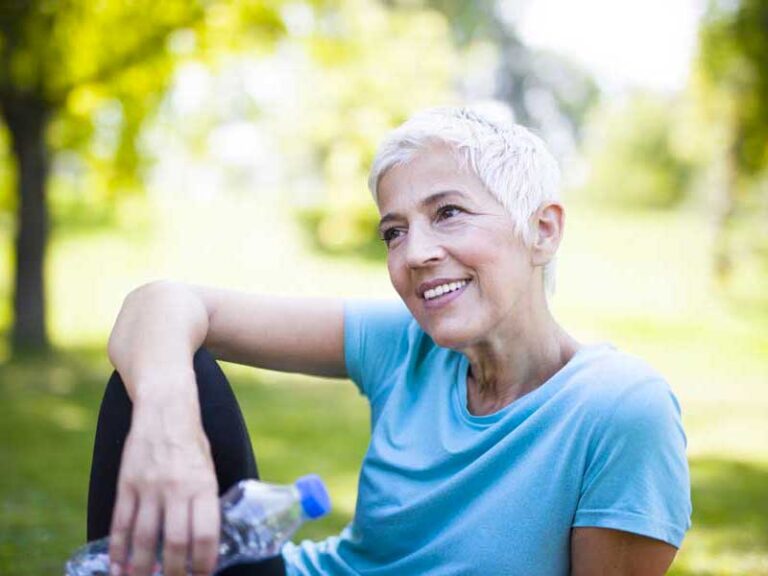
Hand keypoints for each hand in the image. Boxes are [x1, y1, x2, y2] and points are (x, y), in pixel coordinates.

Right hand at [108, 388, 219, 575]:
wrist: (165, 408)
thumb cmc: (192, 440)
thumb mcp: (209, 467)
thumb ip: (204, 500)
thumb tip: (202, 539)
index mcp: (203, 485)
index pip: (205, 533)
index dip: (204, 562)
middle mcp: (177, 488)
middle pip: (173, 542)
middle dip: (174, 572)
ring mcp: (149, 486)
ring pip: (143, 538)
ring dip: (142, 568)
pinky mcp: (127, 483)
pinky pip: (120, 523)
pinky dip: (117, 550)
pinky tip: (117, 567)